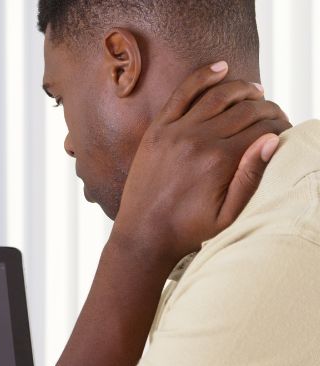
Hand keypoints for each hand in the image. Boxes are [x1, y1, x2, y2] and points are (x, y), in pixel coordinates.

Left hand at [113, 61, 290, 263]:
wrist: (143, 233)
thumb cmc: (189, 229)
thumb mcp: (230, 214)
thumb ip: (252, 177)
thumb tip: (272, 140)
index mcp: (219, 161)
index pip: (262, 129)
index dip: (280, 127)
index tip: (286, 132)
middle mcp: (197, 140)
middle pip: (244, 110)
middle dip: (267, 109)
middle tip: (275, 114)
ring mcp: (174, 131)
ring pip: (217, 96)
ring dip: (242, 88)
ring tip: (256, 91)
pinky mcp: (157, 130)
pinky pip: (182, 93)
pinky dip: (203, 76)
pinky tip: (221, 67)